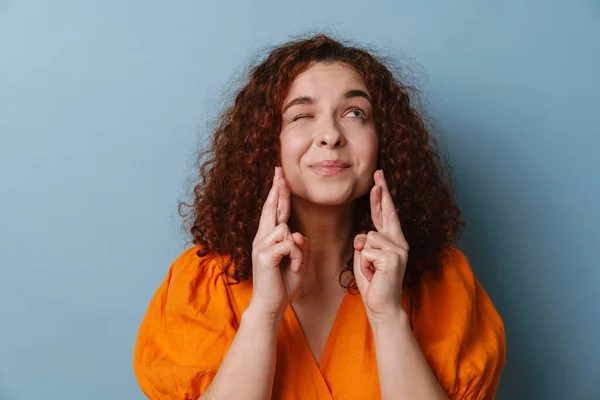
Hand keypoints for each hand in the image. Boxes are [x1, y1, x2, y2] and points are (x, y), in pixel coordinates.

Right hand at [248, 167, 307, 318]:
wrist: (270, 305)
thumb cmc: (283, 284)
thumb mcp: (297, 261)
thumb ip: (299, 245)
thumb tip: (297, 233)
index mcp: (268, 238)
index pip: (274, 210)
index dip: (277, 192)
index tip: (278, 176)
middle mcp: (261, 238)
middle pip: (271, 208)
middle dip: (277, 189)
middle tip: (279, 171)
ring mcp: (260, 245)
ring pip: (287, 229)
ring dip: (298, 250)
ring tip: (294, 266)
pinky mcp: (263, 255)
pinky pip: (288, 244)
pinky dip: (296, 257)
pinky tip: (292, 268)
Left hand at [353, 170, 409, 321]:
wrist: (382, 306)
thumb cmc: (374, 283)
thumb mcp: (365, 258)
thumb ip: (365, 244)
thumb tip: (363, 236)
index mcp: (393, 241)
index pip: (385, 214)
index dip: (382, 197)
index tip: (379, 180)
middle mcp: (399, 242)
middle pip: (387, 212)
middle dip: (382, 191)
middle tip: (379, 172)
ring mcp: (399, 249)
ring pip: (367, 237)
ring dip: (362, 256)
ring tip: (371, 270)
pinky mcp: (394, 258)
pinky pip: (367, 250)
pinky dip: (365, 263)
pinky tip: (374, 273)